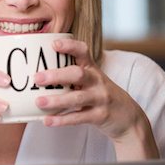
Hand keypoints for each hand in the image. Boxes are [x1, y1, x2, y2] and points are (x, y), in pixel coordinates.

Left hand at [34, 38, 158, 159]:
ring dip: (56, 100)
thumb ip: (71, 75)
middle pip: (78, 74)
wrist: (128, 116)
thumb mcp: (92, 79)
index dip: (69, 46)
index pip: (83, 51)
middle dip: (56, 76)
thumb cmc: (101, 94)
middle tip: (37, 78)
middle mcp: (97, 81)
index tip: (54, 44)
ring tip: (39, 102)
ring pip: (77, 98)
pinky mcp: (100, 116)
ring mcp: (100, 98)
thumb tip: (37, 72)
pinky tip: (47, 120)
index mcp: (92, 68)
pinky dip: (62, 120)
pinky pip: (79, 118)